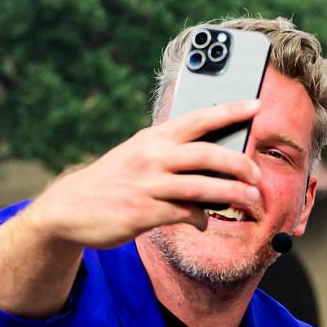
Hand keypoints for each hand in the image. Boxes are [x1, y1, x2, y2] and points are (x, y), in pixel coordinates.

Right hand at [24, 99, 265, 249]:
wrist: (69, 207)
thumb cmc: (115, 180)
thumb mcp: (139, 155)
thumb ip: (171, 153)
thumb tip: (214, 159)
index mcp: (154, 137)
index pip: (198, 118)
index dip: (230, 110)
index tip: (256, 105)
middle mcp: (152, 156)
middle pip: (207, 154)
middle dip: (240, 164)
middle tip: (258, 175)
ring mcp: (147, 184)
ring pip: (201, 186)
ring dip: (231, 194)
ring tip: (252, 201)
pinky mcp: (142, 212)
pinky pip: (183, 214)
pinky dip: (200, 218)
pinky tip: (203, 221)